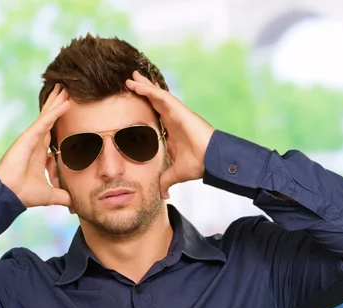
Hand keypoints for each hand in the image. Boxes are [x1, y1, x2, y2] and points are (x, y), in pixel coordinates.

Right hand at [0, 84, 72, 208]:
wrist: (9, 196)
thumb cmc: (24, 194)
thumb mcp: (50, 195)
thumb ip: (63, 196)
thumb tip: (75, 204)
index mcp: (39, 153)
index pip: (51, 131)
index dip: (58, 119)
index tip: (67, 108)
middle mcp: (35, 143)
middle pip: (48, 118)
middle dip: (56, 104)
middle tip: (66, 88)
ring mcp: (30, 139)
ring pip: (47, 116)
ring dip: (56, 101)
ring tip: (65, 87)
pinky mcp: (27, 138)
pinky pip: (44, 122)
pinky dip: (54, 112)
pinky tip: (64, 102)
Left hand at [125, 71, 214, 197]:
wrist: (212, 161)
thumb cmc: (198, 165)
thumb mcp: (175, 174)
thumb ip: (165, 181)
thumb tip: (161, 194)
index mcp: (171, 130)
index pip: (154, 115)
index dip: (144, 107)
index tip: (132, 104)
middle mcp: (173, 119)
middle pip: (155, 101)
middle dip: (143, 90)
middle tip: (130, 81)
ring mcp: (176, 113)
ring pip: (156, 95)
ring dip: (143, 86)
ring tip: (131, 78)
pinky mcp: (179, 110)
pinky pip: (161, 97)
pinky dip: (149, 90)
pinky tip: (137, 85)